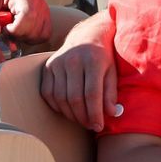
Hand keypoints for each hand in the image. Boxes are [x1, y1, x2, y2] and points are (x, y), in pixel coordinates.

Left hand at [0, 0, 50, 43]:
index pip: (27, 15)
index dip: (16, 29)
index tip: (4, 30)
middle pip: (35, 26)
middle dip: (19, 35)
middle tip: (7, 32)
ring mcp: (44, 6)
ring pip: (42, 33)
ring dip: (26, 38)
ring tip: (14, 32)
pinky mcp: (46, 15)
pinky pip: (45, 34)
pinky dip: (33, 38)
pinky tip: (21, 33)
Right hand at [41, 12, 117, 130]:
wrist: (87, 35)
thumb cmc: (104, 56)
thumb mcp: (113, 71)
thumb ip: (111, 92)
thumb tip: (111, 113)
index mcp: (93, 60)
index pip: (92, 93)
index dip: (95, 113)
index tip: (99, 126)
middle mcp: (73, 60)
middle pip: (75, 98)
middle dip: (82, 117)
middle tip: (90, 125)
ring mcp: (58, 63)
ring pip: (60, 98)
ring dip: (70, 114)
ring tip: (81, 119)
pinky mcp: (47, 67)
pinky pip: (48, 93)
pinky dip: (57, 106)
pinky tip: (68, 110)